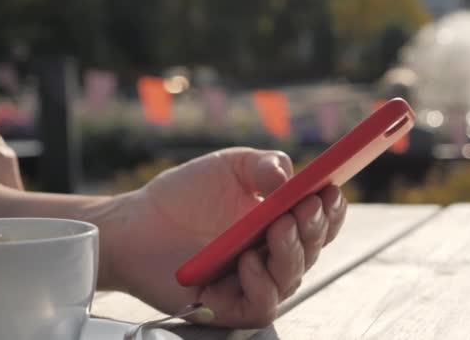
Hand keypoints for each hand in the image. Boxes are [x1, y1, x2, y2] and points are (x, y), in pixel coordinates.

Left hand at [100, 147, 346, 327]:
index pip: (319, 224)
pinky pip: (262, 305)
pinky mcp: (228, 305)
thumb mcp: (230, 166)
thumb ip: (265, 164)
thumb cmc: (184, 193)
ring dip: (291, 253)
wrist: (137, 220)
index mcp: (277, 222)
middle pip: (312, 251)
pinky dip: (262, 285)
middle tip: (305, 206)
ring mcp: (251, 281)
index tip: (330, 191)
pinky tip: (248, 260)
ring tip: (277, 227)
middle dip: (315, 229)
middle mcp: (270, 254)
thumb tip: (291, 179)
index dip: (331, 212)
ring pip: (292, 279)